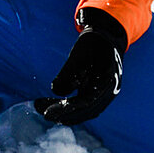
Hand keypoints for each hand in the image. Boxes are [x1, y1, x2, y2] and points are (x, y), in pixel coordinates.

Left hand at [34, 7, 127, 124]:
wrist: (106, 38)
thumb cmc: (92, 44)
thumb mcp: (77, 55)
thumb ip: (68, 74)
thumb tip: (56, 91)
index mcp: (106, 80)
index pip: (86, 101)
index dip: (67, 109)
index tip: (48, 112)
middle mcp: (110, 91)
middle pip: (87, 110)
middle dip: (64, 114)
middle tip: (43, 113)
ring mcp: (106, 94)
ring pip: (87, 111)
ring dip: (67, 114)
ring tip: (45, 111)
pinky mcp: (100, 93)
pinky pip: (87, 106)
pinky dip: (73, 109)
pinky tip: (56, 107)